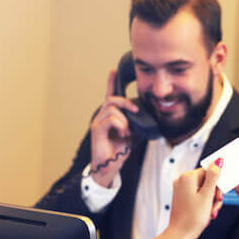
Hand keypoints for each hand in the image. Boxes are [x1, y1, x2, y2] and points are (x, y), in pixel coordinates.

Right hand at [89, 70, 139, 186]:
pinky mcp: (96, 129)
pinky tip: (123, 134)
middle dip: (126, 102)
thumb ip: (134, 123)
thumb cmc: (118, 151)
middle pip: (112, 99)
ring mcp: (98, 122)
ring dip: (125, 120)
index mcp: (110, 116)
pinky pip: (111, 119)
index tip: (114, 71)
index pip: (109, 96)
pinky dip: (121, 125)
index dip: (111, 83)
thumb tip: (142, 116)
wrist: (110, 166)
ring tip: (126, 132)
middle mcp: (101, 117)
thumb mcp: (131, 134)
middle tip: (136, 111)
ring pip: (113, 109)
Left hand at [167, 162, 223, 238]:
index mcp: (187, 177)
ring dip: (211, 200)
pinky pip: (198, 195)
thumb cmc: (192, 218)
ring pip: (204, 189)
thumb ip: (214, 177)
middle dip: (214, 194)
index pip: (209, 171)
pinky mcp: (182, 197)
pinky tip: (206, 213)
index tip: (219, 194)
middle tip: (216, 204)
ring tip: (211, 212)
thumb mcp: (207, 195)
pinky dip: (204, 203)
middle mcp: (182, 181)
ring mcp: (181, 189)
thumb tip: (218, 161)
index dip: (217, 183)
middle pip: (207, 181)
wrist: (180, 235)